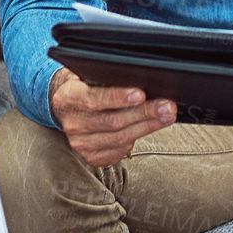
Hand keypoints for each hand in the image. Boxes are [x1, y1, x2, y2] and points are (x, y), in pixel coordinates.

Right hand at [50, 68, 173, 166]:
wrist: (66, 106)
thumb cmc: (84, 86)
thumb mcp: (88, 76)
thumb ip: (107, 79)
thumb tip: (141, 82)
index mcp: (68, 98)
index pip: (94, 99)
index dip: (118, 97)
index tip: (141, 94)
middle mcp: (72, 123)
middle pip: (113, 122)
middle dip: (144, 113)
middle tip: (167, 107)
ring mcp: (80, 143)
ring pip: (120, 138)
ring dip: (148, 127)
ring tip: (166, 117)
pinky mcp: (90, 157)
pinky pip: (119, 151)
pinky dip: (136, 140)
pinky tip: (148, 129)